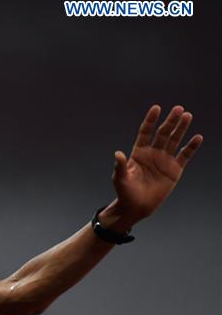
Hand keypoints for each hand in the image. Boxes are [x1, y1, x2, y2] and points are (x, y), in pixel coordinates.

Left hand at [109, 104, 202, 224]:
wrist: (136, 206)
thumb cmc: (125, 192)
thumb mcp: (120, 178)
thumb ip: (120, 166)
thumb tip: (118, 154)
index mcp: (139, 152)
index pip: (146, 132)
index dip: (151, 120)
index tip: (156, 108)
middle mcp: (153, 153)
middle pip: (163, 133)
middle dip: (170, 121)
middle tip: (178, 109)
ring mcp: (165, 160)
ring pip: (175, 140)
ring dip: (181, 128)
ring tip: (187, 116)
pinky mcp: (175, 169)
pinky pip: (185, 155)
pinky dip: (191, 147)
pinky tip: (197, 137)